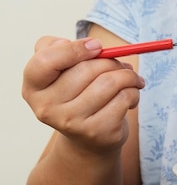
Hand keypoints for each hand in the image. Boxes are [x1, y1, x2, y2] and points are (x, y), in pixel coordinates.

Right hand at [22, 36, 143, 153]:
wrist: (88, 139)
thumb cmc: (76, 96)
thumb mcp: (60, 71)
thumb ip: (61, 48)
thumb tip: (89, 45)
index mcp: (33, 88)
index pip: (46, 61)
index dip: (74, 48)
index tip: (96, 46)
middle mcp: (47, 108)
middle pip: (86, 69)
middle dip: (111, 61)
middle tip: (120, 64)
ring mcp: (72, 123)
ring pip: (109, 83)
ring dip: (128, 75)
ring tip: (131, 78)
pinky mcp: (98, 132)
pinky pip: (124, 98)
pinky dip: (134, 91)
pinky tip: (131, 96)